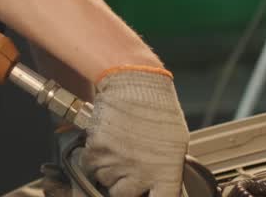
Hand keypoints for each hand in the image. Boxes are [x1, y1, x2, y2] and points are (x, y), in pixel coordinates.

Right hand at [81, 67, 188, 196]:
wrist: (134, 80)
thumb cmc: (157, 106)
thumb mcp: (174, 142)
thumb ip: (166, 169)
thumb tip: (162, 184)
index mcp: (166, 172)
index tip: (148, 194)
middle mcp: (140, 173)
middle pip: (123, 195)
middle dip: (123, 184)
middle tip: (129, 164)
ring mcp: (116, 164)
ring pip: (105, 180)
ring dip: (109, 168)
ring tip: (120, 145)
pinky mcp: (96, 153)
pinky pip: (90, 166)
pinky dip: (95, 157)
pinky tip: (108, 141)